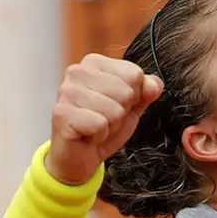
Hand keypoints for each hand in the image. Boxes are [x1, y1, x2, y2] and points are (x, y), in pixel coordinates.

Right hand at [47, 53, 162, 184]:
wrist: (80, 155)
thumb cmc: (104, 125)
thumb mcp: (132, 105)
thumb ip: (147, 90)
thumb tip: (154, 86)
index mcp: (95, 62)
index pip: (135, 74)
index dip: (134, 96)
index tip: (116, 104)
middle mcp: (77, 71)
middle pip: (126, 92)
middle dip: (122, 112)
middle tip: (104, 118)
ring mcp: (67, 91)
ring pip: (114, 110)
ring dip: (111, 125)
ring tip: (96, 126)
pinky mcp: (62, 113)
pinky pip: (100, 125)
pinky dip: (99, 135)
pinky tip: (87, 135)